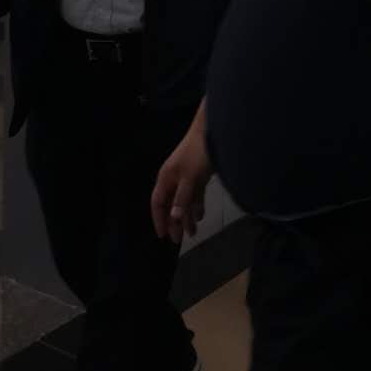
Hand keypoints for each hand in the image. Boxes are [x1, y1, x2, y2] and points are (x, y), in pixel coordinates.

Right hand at [151, 126, 212, 242]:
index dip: (159, 219)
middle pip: (171, 204)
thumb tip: (174, 217)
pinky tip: (200, 215)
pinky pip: (195, 194)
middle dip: (175, 221)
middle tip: (179, 239)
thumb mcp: (190, 178)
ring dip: (187, 216)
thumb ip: (182, 198)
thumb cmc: (198, 153)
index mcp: (166, 178)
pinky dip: (197, 204)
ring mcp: (187, 176)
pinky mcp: (199, 174)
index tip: (163, 235)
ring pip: (184, 200)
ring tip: (193, 232)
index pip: (158, 203)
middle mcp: (174, 178)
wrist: (213, 130)